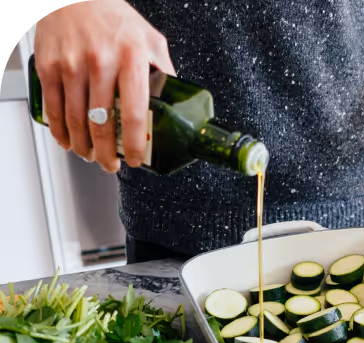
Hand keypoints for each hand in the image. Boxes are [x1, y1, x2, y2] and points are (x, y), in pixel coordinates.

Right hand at [34, 0, 174, 171]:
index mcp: (132, 58)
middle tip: (112, 165)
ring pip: (76, 121)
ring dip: (84, 147)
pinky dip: (60, 132)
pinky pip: (53, 108)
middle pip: (102, 124)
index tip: (138, 159)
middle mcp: (101, 61)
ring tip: (92, 156)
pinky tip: (68, 141)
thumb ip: (164, 73)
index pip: (135, 112)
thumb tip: (177, 106)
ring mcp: (72, 64)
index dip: (136, 143)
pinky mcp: (49, 65)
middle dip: (108, 154)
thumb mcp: (151, 41)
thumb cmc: (115, 18)